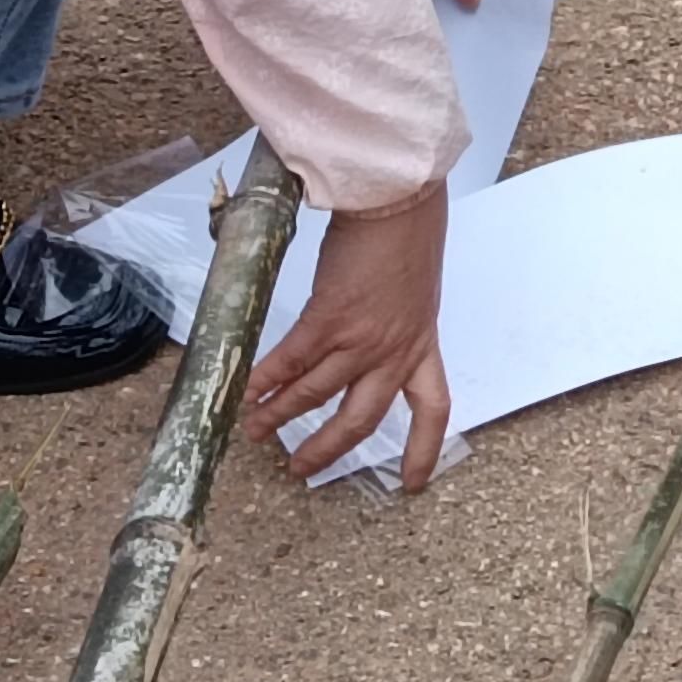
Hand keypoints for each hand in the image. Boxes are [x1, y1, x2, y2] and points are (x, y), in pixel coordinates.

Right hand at [245, 184, 451, 485]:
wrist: (399, 198)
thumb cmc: (409, 229)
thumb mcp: (414, 286)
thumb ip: (396, 314)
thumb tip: (370, 319)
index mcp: (421, 343)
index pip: (433, 407)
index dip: (423, 449)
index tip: (413, 482)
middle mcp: (394, 350)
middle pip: (361, 420)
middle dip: (328, 449)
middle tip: (302, 469)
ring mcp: (362, 338)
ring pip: (317, 394)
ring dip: (281, 415)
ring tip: (257, 431)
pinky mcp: (331, 318)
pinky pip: (293, 361)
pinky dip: (268, 380)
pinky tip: (248, 392)